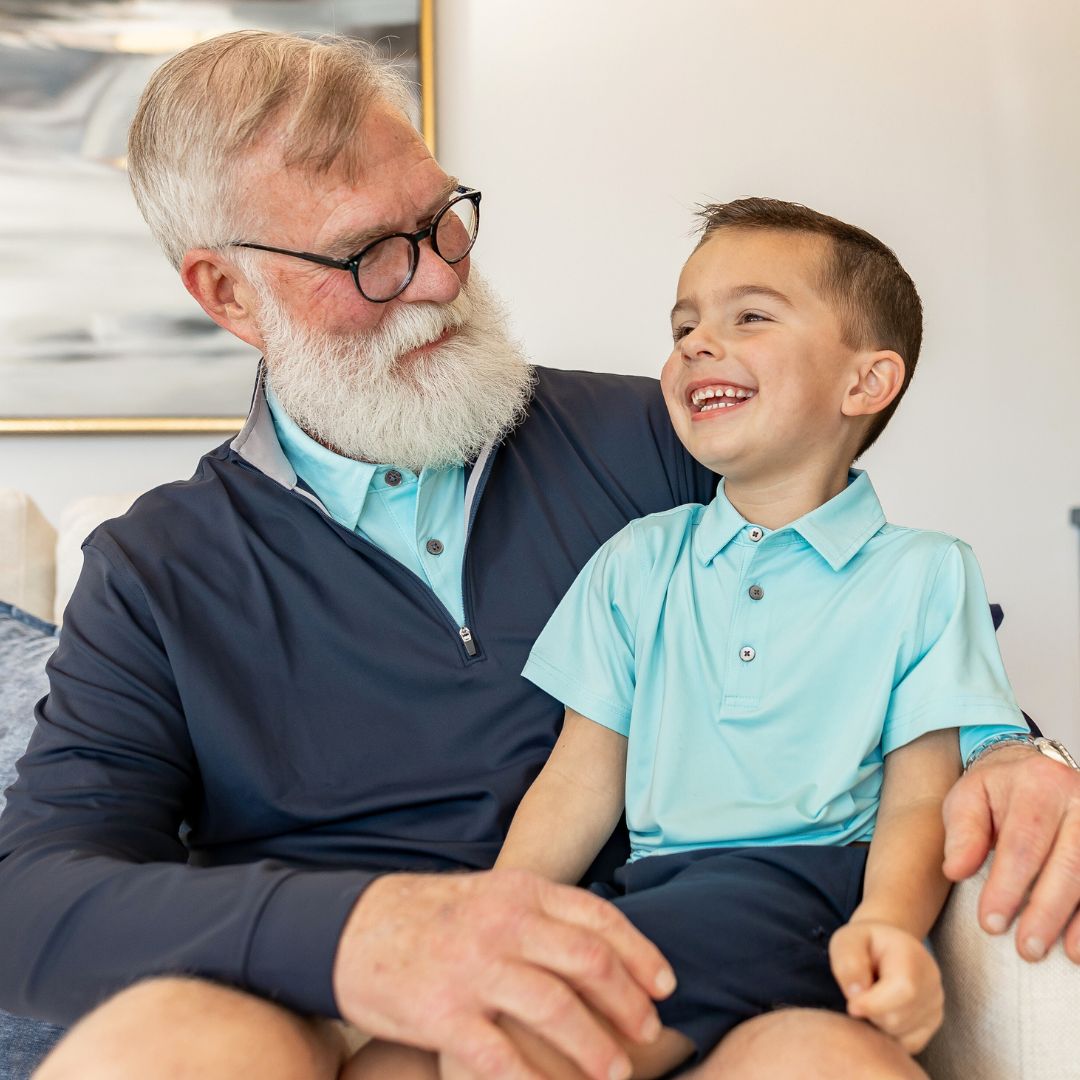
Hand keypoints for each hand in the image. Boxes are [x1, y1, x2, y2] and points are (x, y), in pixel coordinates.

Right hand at [332, 868, 673, 1079]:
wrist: (347, 928)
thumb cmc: (427, 915)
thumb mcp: (488, 894)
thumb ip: (538, 913)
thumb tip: (598, 945)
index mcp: (517, 891)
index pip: (597, 918)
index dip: (640, 954)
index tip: (664, 986)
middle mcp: (501, 924)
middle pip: (588, 962)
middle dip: (628, 1003)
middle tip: (647, 1033)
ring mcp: (471, 969)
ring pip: (556, 1009)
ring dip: (595, 1047)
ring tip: (616, 1074)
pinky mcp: (441, 1015)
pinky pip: (502, 1058)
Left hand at [829, 920, 942, 1053]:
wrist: (886, 946)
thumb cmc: (864, 944)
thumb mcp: (848, 941)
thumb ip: (848, 963)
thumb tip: (856, 994)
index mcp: (913, 956)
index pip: (904, 991)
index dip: (874, 1004)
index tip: (851, 1006)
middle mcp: (931, 982)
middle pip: (898, 1018)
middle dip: (871, 1013)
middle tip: (859, 995)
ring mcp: (935, 1005)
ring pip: (901, 1034)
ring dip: (878, 1023)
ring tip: (872, 999)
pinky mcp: (932, 1023)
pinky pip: (908, 1044)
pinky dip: (889, 1034)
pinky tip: (881, 1012)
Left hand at [942, 743, 1079, 961]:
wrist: (1035, 772)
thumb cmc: (996, 793)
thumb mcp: (968, 798)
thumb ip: (962, 832)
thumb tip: (955, 871)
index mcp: (1036, 783)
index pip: (1022, 842)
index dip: (1007, 886)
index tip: (990, 923)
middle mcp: (1078, 799)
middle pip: (1068, 862)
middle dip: (1047, 910)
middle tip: (1026, 948)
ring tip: (1063, 953)